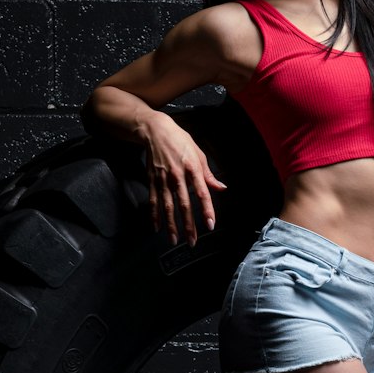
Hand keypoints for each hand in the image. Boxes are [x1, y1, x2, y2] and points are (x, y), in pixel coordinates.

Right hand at [143, 113, 226, 246]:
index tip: (210, 224)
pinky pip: (153, 201)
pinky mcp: (152, 180)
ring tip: (174, 240)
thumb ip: (209, 174)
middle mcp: (177, 176)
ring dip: (171, 225)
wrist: (156, 131)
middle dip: (188, 225)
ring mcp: (163, 179)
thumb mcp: (199, 154)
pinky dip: (154, 215)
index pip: (202, 193)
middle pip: (184, 205)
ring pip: (168, 207)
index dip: (207, 210)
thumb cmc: (180, 141)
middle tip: (192, 242)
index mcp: (192, 169)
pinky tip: (157, 228)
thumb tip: (221, 188)